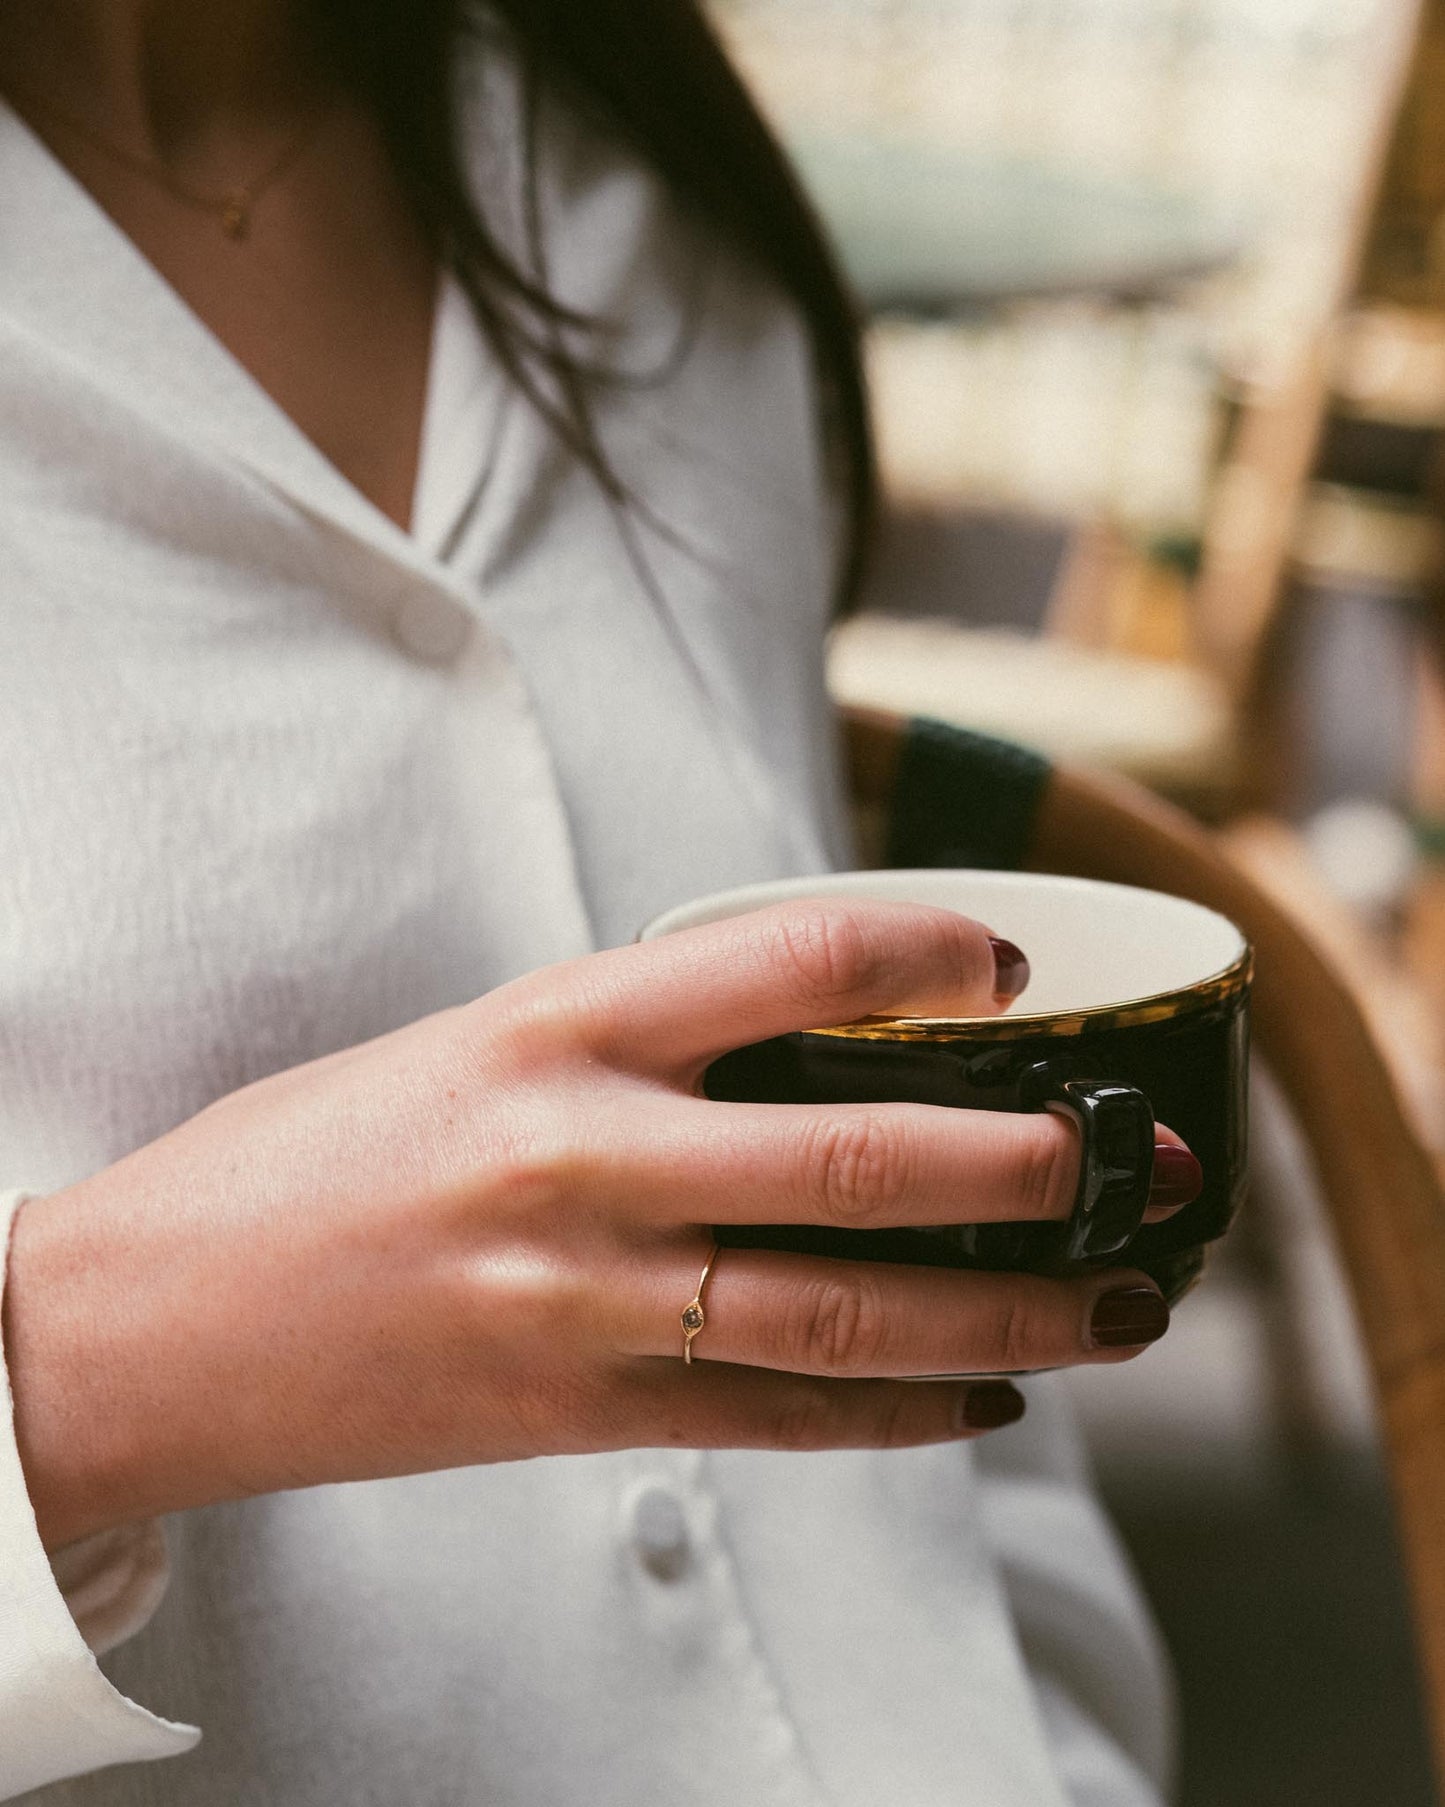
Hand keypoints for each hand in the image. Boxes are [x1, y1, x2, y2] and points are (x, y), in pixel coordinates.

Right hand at [5, 900, 1190, 1549]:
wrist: (157, 1318)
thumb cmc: (314, 1156)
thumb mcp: (477, 1040)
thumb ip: (638, 1038)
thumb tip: (814, 1035)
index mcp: (551, 1029)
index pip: (784, 957)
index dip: (925, 951)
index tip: (1012, 963)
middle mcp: (583, 1156)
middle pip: (860, 1155)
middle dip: (1028, 1159)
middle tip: (1130, 1158)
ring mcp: (588, 1301)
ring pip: (850, 1309)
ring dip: (1012, 1310)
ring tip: (1117, 1300)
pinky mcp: (579, 1415)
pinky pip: (780, 1421)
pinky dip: (900, 1415)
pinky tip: (983, 1397)